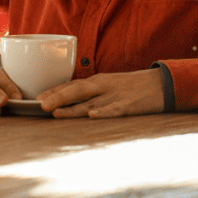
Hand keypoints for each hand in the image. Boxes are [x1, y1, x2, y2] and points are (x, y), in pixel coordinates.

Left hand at [37, 69, 164, 118]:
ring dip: (72, 108)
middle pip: (77, 91)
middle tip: (40, 105)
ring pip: (90, 102)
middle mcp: (103, 87)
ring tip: (55, 112)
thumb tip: (67, 101)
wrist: (161, 85)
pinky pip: (114, 110)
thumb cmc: (130, 87)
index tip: (36, 98)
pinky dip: (103, 112)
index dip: (53, 91)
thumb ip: (90, 93)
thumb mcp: (108, 86)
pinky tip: (92, 115)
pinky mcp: (129, 105)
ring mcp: (115, 96)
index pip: (71, 85)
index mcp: (97, 82)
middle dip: (57, 98)